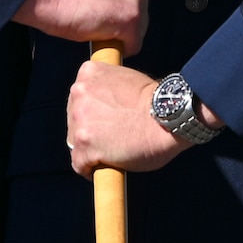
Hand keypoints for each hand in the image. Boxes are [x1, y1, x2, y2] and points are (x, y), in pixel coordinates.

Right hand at [12, 0, 147, 52]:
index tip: (104, 4)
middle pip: (141, 4)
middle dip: (123, 14)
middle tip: (99, 19)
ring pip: (139, 25)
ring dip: (122, 32)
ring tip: (98, 29)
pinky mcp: (132, 19)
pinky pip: (134, 44)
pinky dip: (121, 48)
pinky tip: (103, 43)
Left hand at [66, 61, 215, 175]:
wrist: (169, 117)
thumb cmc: (155, 102)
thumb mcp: (125, 79)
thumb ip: (107, 89)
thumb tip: (103, 107)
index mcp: (88, 73)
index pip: (79, 98)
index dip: (92, 112)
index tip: (105, 121)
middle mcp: (79, 93)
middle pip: (74, 120)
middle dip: (90, 130)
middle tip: (112, 138)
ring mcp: (80, 121)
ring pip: (75, 143)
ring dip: (90, 150)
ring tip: (113, 152)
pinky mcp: (85, 146)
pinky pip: (79, 164)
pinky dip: (91, 169)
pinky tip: (107, 166)